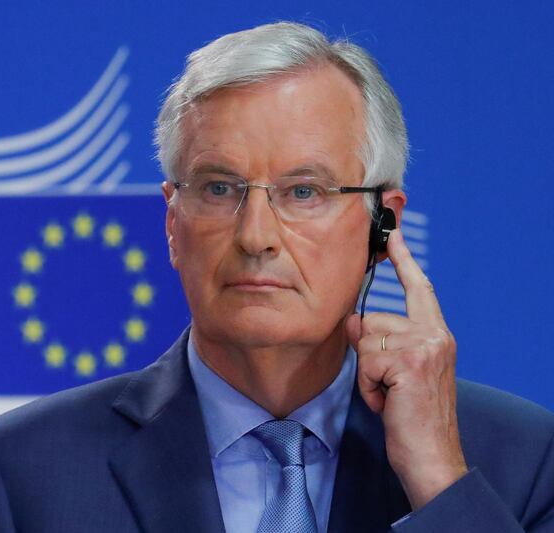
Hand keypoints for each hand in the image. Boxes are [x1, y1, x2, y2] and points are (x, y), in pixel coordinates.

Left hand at [346, 228, 466, 510]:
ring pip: (365, 340)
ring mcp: (423, 347)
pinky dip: (367, 388)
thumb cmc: (414, 418)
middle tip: (389, 386)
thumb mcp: (396, 373)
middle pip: (373, 319)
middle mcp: (434, 335)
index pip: (418, 289)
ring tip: (389, 395)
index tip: (392, 234)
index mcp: (436, 335)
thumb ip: (380, 342)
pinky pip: (364, 363)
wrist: (432, 457)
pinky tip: (387, 403)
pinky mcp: (408, 362)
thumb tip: (353, 320)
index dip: (403, 261)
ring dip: (367, 374)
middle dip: (368, 354)